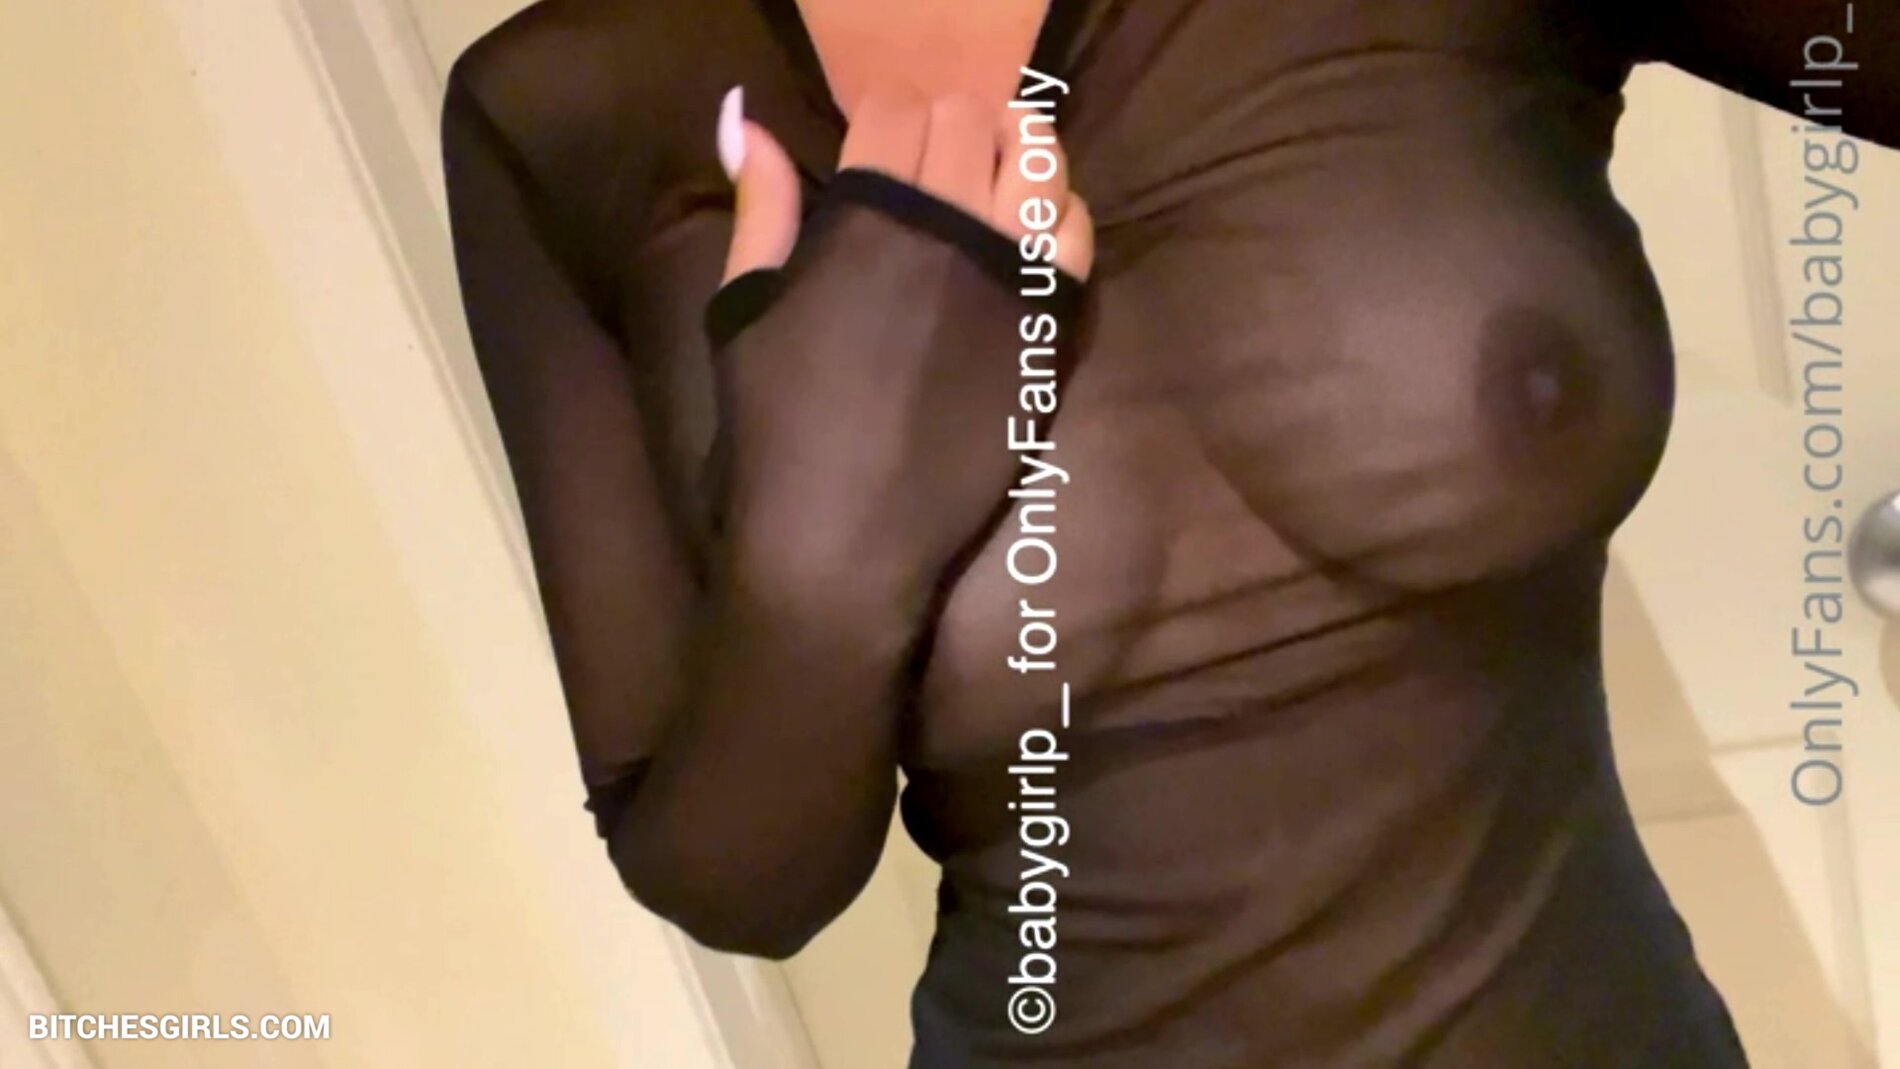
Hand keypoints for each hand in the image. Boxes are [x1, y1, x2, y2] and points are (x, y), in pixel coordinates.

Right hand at [707, 86, 1094, 610]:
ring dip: (1018, 152)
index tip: (884, 137)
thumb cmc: (777, 429)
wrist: (846, 540)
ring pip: (1041, 164)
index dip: (890, 112)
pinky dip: (1061, 214)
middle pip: (972, 123)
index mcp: (865, 214)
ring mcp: (1011, 278)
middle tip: (939, 154)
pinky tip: (1032, 227)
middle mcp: (949, 230)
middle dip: (953, 125)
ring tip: (996, 169)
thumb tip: (745, 116)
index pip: (898, 108)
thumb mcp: (745, 308)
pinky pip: (1078, 237)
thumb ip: (760, 206)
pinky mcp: (1052, 328)